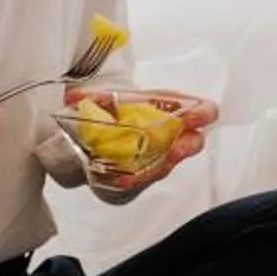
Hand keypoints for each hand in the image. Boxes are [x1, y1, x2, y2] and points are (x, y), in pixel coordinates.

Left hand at [62, 85, 215, 193]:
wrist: (110, 130)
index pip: (201, 110)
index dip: (203, 114)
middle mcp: (173, 134)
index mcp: (172, 109)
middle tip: (177, 148)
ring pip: (167, 164)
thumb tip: (73, 97)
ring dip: (161, 165)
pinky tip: (124, 179)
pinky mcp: (146, 173)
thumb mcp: (109, 98)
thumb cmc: (121, 110)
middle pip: (192, 142)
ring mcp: (161, 156)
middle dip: (186, 146)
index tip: (197, 117)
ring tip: (156, 162)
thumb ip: (94, 97)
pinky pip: (145, 178)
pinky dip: (136, 178)